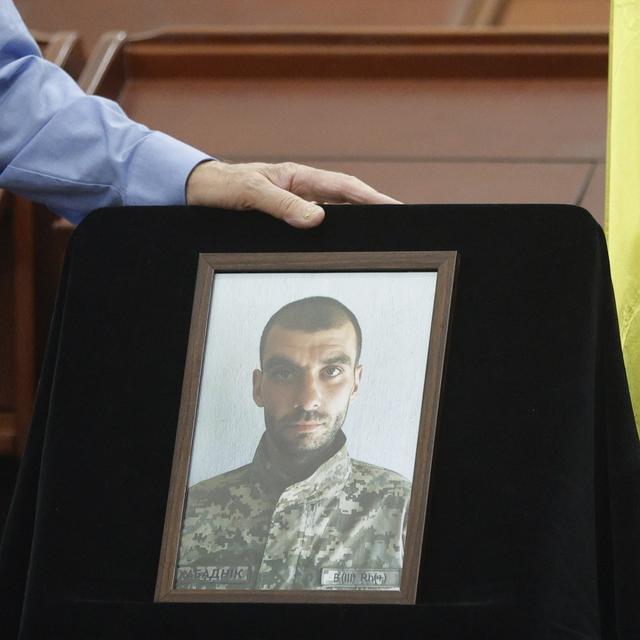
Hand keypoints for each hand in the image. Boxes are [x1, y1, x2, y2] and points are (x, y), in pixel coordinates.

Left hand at [186, 160, 400, 227]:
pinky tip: (342, 245)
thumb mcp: (251, 194)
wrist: (200, 191)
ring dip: (357, 222)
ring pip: (336, 213)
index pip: (345, 187)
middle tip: (400, 226)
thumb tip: (317, 218)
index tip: (396, 208)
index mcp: (300, 177)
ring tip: (380, 238)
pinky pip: (318, 225)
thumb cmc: (224, 187)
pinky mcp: (288, 218)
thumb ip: (282, 204)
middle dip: (375, 210)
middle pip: (348, 199)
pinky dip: (334, 234)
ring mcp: (298, 204)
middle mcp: (303, 189)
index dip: (373, 198)